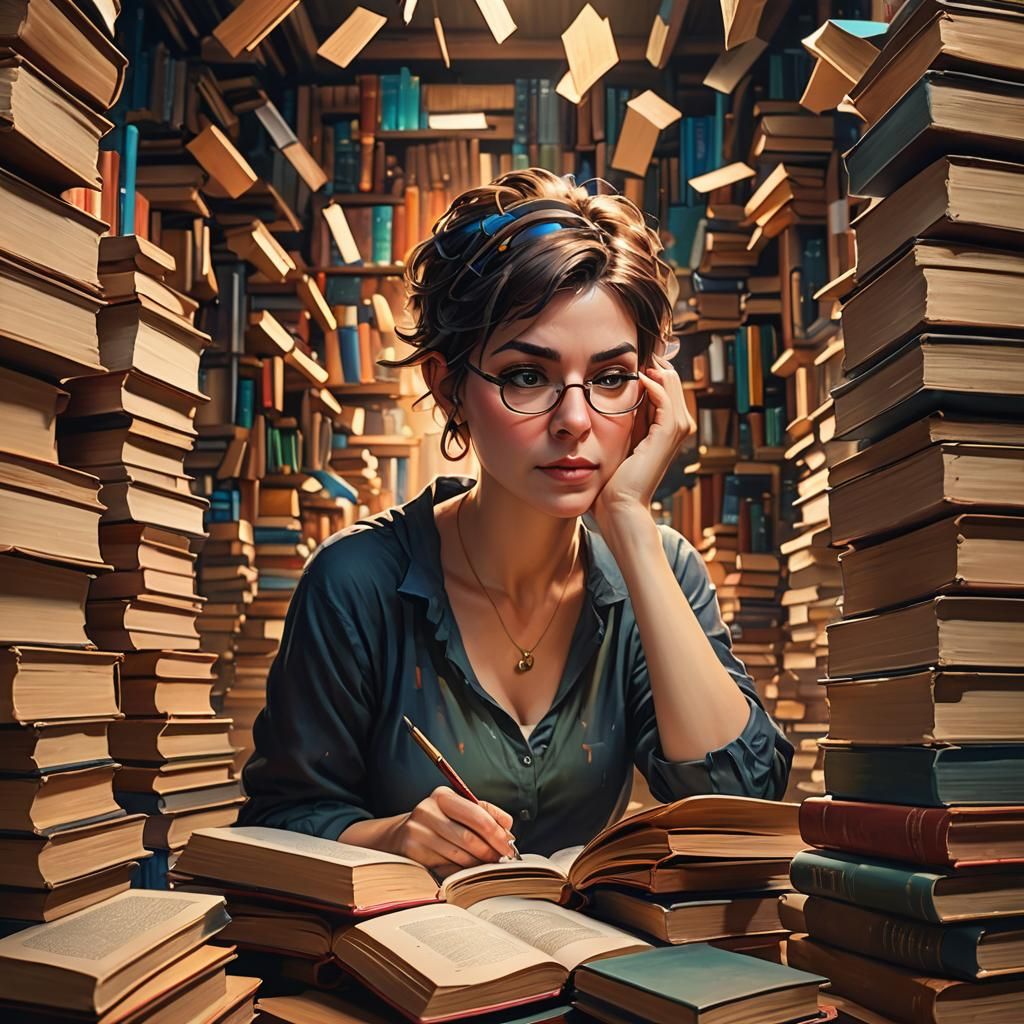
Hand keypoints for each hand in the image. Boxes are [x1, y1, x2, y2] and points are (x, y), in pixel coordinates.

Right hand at [389, 786, 515, 877]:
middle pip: (469, 837)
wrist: (399, 835)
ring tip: (488, 864)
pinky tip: (468, 870)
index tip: (510, 844)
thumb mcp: (457, 809)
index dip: (497, 832)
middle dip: (490, 850)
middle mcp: (427, 810)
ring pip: (458, 854)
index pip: (477, 814)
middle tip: (503, 858)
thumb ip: (483, 813)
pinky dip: (461, 871)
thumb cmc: (437, 822)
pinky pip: (445, 867)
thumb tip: (507, 826)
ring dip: (478, 863)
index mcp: (442, 795)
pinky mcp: (412, 852)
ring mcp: (418, 832)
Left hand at [589, 352, 695, 532]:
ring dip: (650, 368)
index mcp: (666, 425)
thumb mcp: (618, 438)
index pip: (663, 383)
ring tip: (628, 361)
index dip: (646, 367)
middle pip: (669, 378)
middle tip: (625, 353)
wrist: (618, 505)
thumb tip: (609, 391)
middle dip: (650, 362)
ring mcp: (677, 428)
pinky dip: (651, 384)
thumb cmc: (612, 479)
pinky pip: (664, 397)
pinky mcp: (668, 433)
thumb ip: (622, 417)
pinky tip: (634, 378)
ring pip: (670, 382)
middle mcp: (678, 424)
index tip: (622, 358)